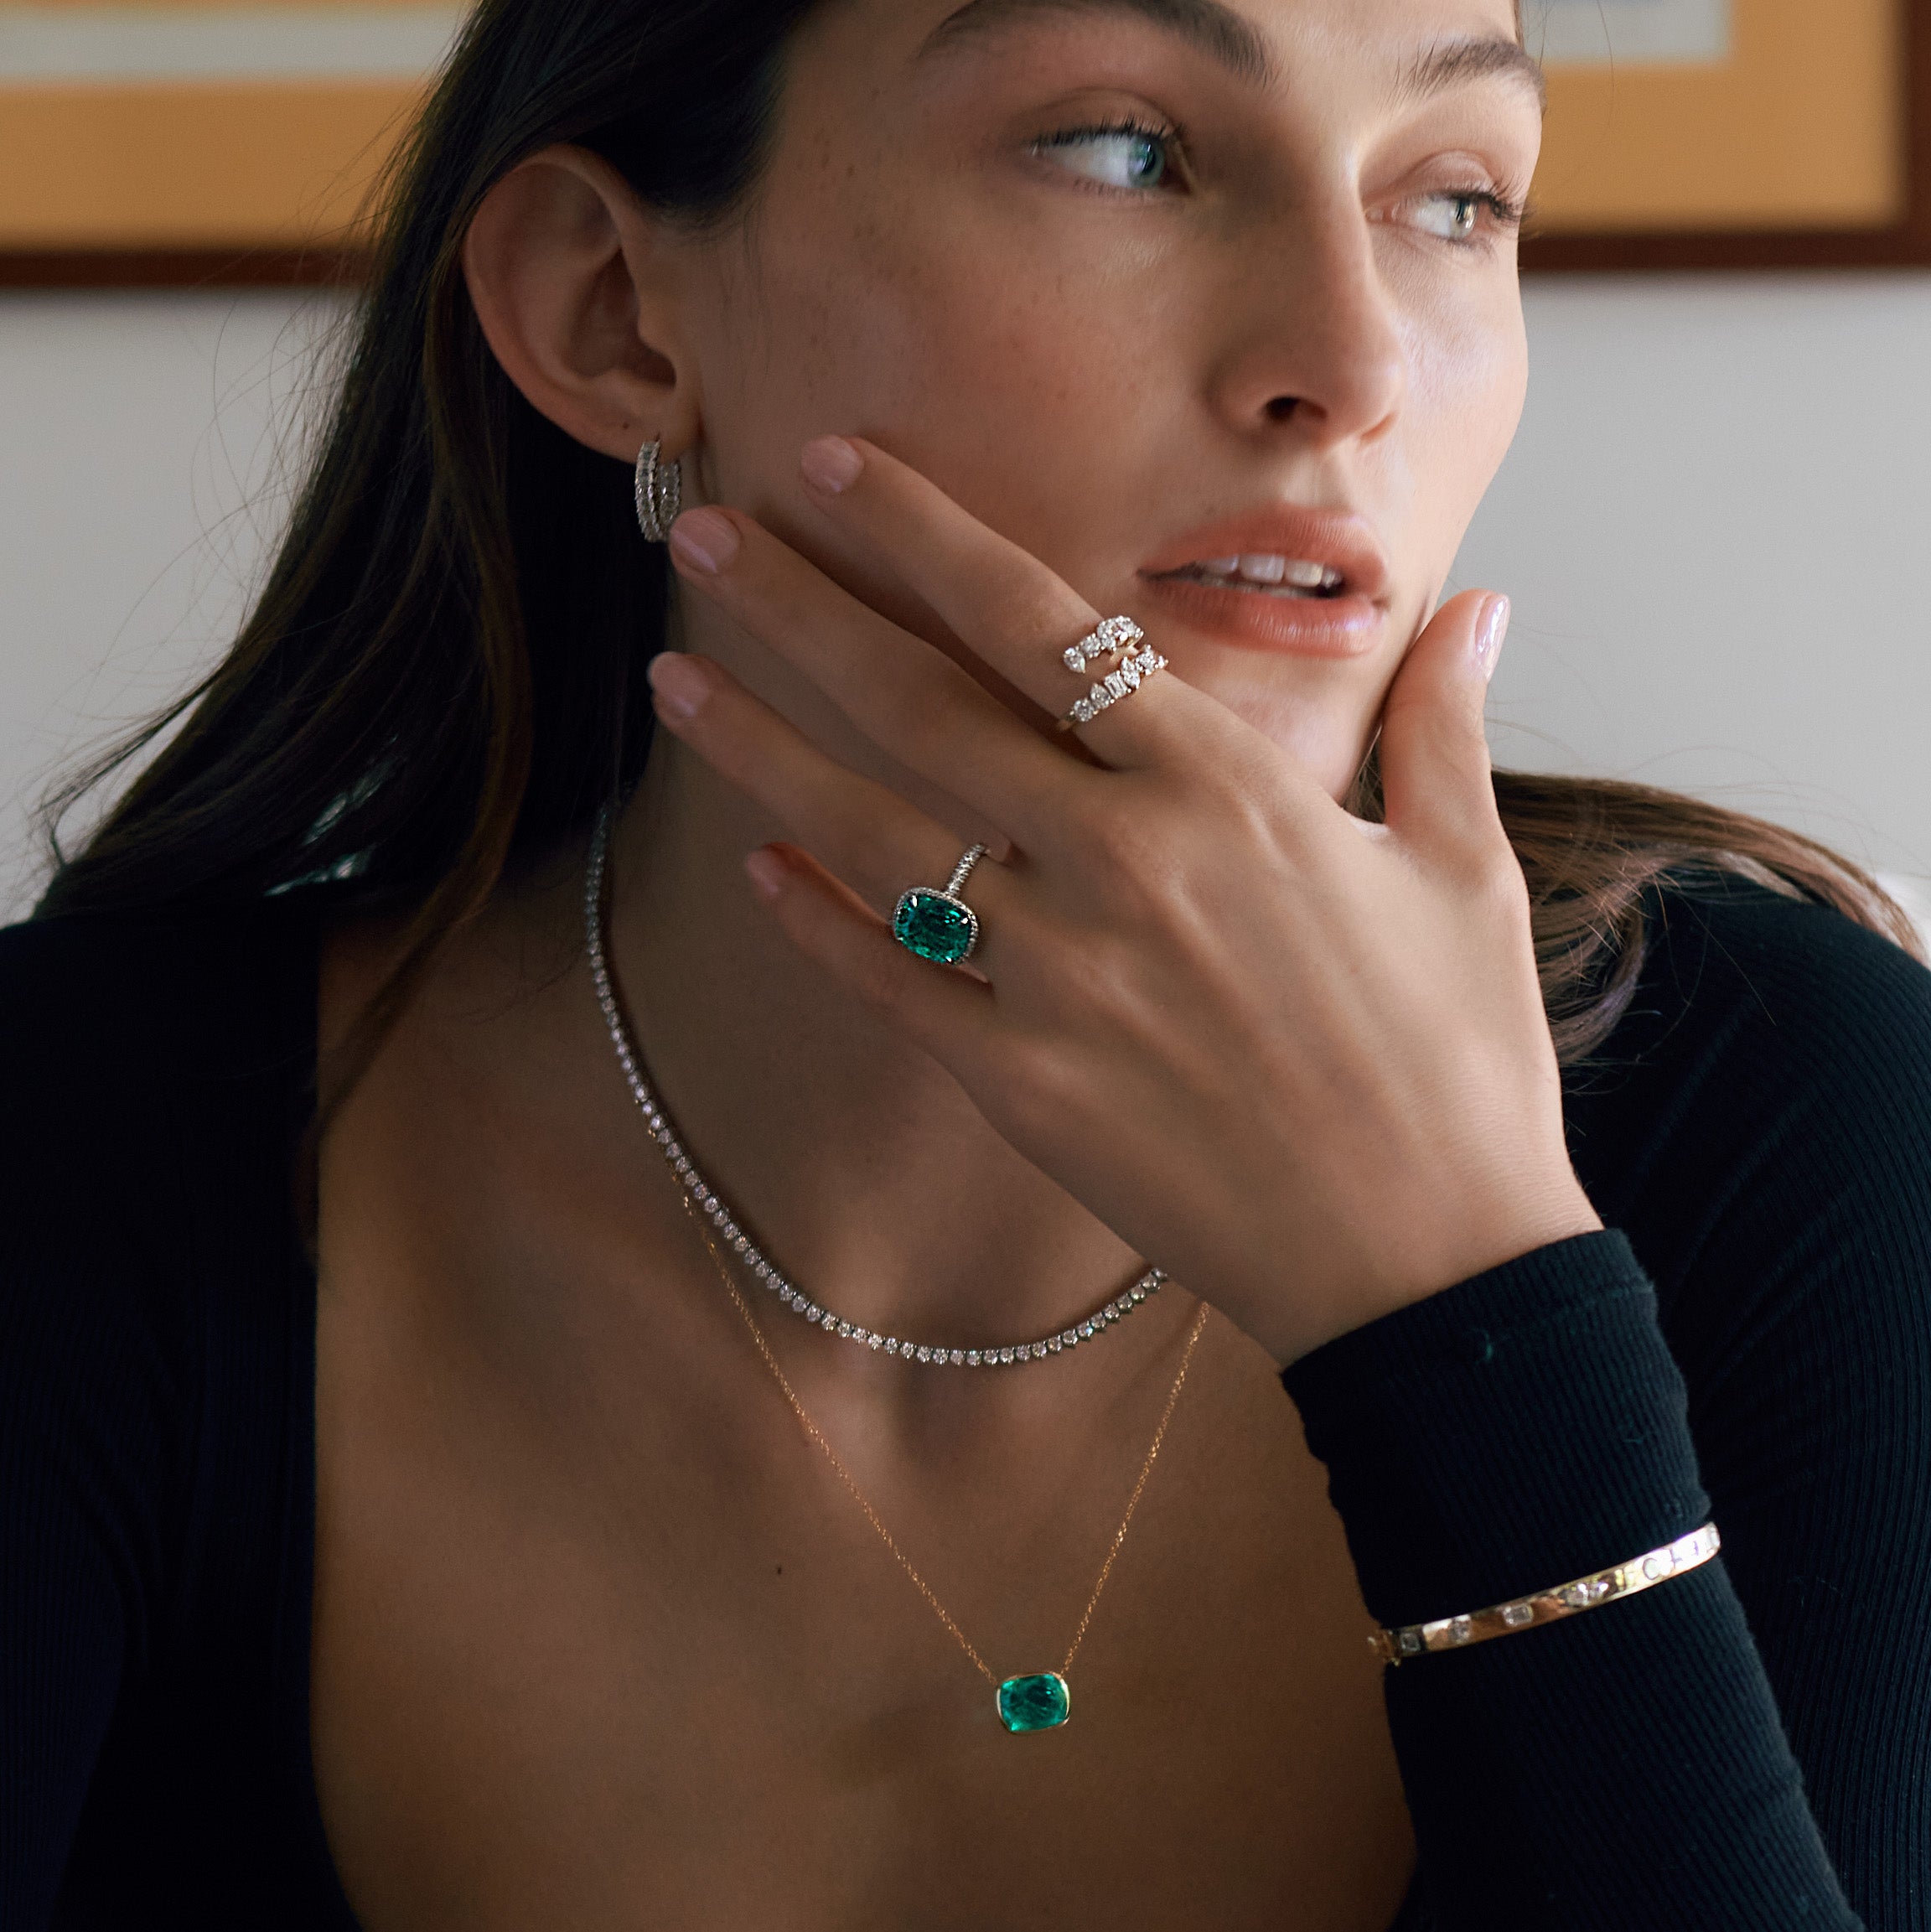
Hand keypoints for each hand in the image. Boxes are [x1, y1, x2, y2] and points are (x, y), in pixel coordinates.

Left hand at [647, 436, 1599, 1366]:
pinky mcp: (1020, 1084)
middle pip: (923, 707)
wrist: (1428, 1263)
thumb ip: (1440, 725)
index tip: (835, 466)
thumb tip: (1483, 604)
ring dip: (763, 752)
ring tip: (675, 682)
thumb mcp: (1466, 872)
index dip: (925, 535)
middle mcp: (1123, 864)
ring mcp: (1058, 978)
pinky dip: (816, 924)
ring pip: (874, 836)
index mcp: (1228, 791)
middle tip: (703, 537)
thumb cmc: (1458, 1062)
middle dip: (801, 609)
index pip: (1046, 624)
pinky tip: (754, 868)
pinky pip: (890, 984)